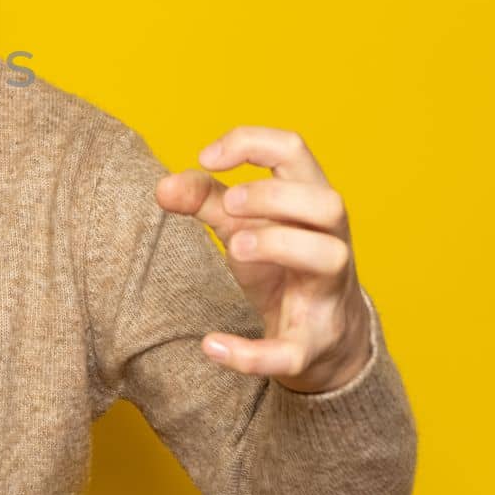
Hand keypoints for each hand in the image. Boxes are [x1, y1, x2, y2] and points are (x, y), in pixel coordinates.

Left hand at [155, 125, 371, 393]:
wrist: (321, 340)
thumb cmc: (281, 264)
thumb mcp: (242, 225)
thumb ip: (205, 200)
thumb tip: (163, 186)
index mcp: (308, 202)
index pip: (295, 149)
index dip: (251, 142)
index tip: (205, 156)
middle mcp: (330, 241)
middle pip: (327, 201)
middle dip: (274, 196)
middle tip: (228, 207)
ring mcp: (328, 292)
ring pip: (329, 257)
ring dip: (279, 245)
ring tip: (234, 248)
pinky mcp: (313, 343)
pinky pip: (293, 351)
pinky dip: (252, 353)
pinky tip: (210, 346)